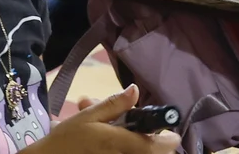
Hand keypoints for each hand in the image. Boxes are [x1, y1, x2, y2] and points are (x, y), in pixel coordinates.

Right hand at [27, 86, 179, 153]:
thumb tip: (135, 90)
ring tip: (126, 139)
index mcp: (118, 142)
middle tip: (147, 134)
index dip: (170, 140)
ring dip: (142, 148)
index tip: (169, 133)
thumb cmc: (68, 138)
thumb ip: (114, 105)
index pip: (159, 146)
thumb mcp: (87, 116)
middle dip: (156, 144)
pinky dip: (131, 150)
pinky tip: (114, 146)